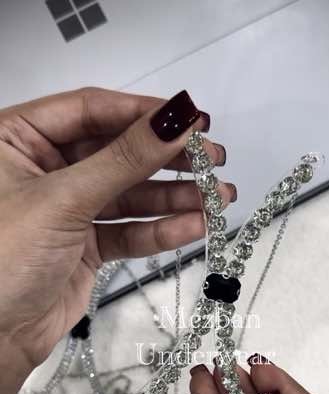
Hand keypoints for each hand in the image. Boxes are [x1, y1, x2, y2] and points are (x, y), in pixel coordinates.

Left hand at [0, 87, 232, 369]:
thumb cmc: (1, 259)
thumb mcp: (62, 199)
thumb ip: (123, 160)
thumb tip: (175, 122)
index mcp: (17, 138)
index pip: (90, 111)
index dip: (144, 113)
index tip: (191, 120)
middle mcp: (43, 167)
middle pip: (116, 152)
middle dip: (167, 159)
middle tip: (214, 160)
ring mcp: (66, 208)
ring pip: (128, 194)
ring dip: (174, 197)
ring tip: (219, 198)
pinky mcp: (84, 245)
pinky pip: (128, 230)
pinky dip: (160, 230)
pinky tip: (194, 226)